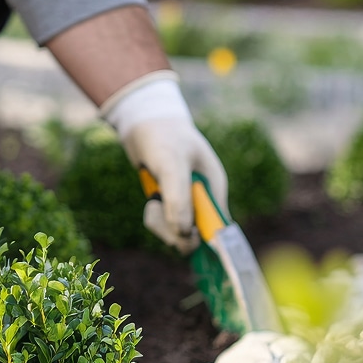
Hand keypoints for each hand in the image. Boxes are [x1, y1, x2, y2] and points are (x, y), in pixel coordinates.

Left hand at [102, 72, 227, 254]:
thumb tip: (183, 232)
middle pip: (196, 237)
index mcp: (216, 188)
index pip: (218, 227)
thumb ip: (179, 198)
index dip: (204, 239)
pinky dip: (154, 218)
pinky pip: (163, 225)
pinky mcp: (170, 207)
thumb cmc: (163, 138)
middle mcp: (204, 200)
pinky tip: (152, 201)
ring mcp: (187, 204)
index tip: (186, 236)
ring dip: (161, 224)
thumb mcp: (171, 164)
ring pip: (176, 234)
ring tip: (153, 202)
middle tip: (159, 212)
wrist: (144, 123)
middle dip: (175, 232)